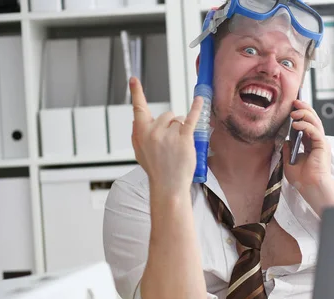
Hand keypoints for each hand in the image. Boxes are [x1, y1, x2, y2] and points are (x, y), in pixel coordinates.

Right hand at [130, 77, 203, 196]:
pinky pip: (191, 119)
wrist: (168, 185)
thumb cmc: (156, 169)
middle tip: (171, 144)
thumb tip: (136, 120)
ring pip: (179, 120)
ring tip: (179, 147)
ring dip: (182, 129)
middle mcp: (154, 131)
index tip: (133, 79)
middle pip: (167, 115)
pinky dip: (196, 108)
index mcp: (141, 133)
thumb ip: (137, 134)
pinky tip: (200, 100)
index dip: (136, 93)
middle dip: (172, 125)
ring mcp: (169, 134)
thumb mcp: (139, 152)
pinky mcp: (184, 138)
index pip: (138, 109)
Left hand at [282, 99, 333, 215]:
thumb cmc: (302, 178)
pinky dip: (305, 125)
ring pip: (315, 122)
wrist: (310, 187)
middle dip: (303, 108)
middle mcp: (316, 141)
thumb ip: (287, 150)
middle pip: (312, 119)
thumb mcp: (288, 161)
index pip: (306, 124)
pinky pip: (314, 131)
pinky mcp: (322, 145)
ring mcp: (320, 142)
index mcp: (310, 144)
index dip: (300, 114)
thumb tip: (285, 140)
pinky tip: (296, 124)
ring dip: (304, 114)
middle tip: (294, 102)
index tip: (291, 107)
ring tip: (294, 112)